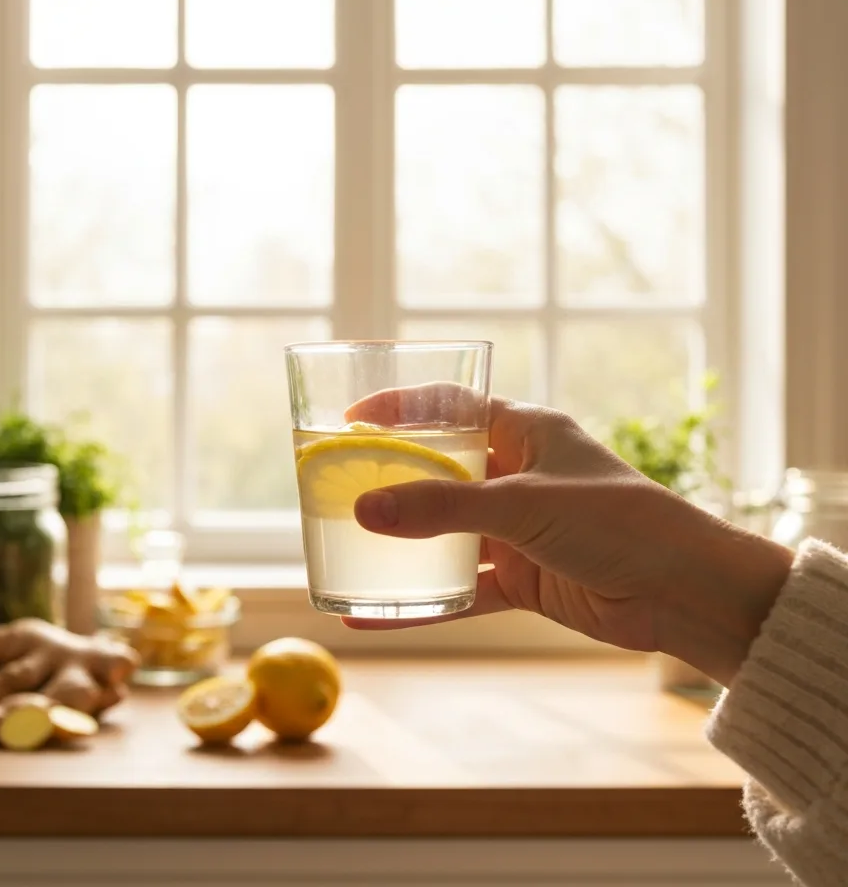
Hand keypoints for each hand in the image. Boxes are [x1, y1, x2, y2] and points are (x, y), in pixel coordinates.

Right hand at [343, 388, 792, 685]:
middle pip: (439, 470)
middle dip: (390, 481)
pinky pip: (460, 588)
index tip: (350, 418)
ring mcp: (519, 529)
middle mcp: (518, 474)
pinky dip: (421, 603)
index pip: (451, 405)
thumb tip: (366, 510)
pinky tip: (374, 616)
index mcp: (525, 431)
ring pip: (445, 533)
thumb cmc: (620, 522)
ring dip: (402, 546)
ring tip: (345, 553)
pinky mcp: (525, 579)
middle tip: (336, 489)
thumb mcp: (524, 504)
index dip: (400, 408)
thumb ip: (444, 506)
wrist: (686, 593)